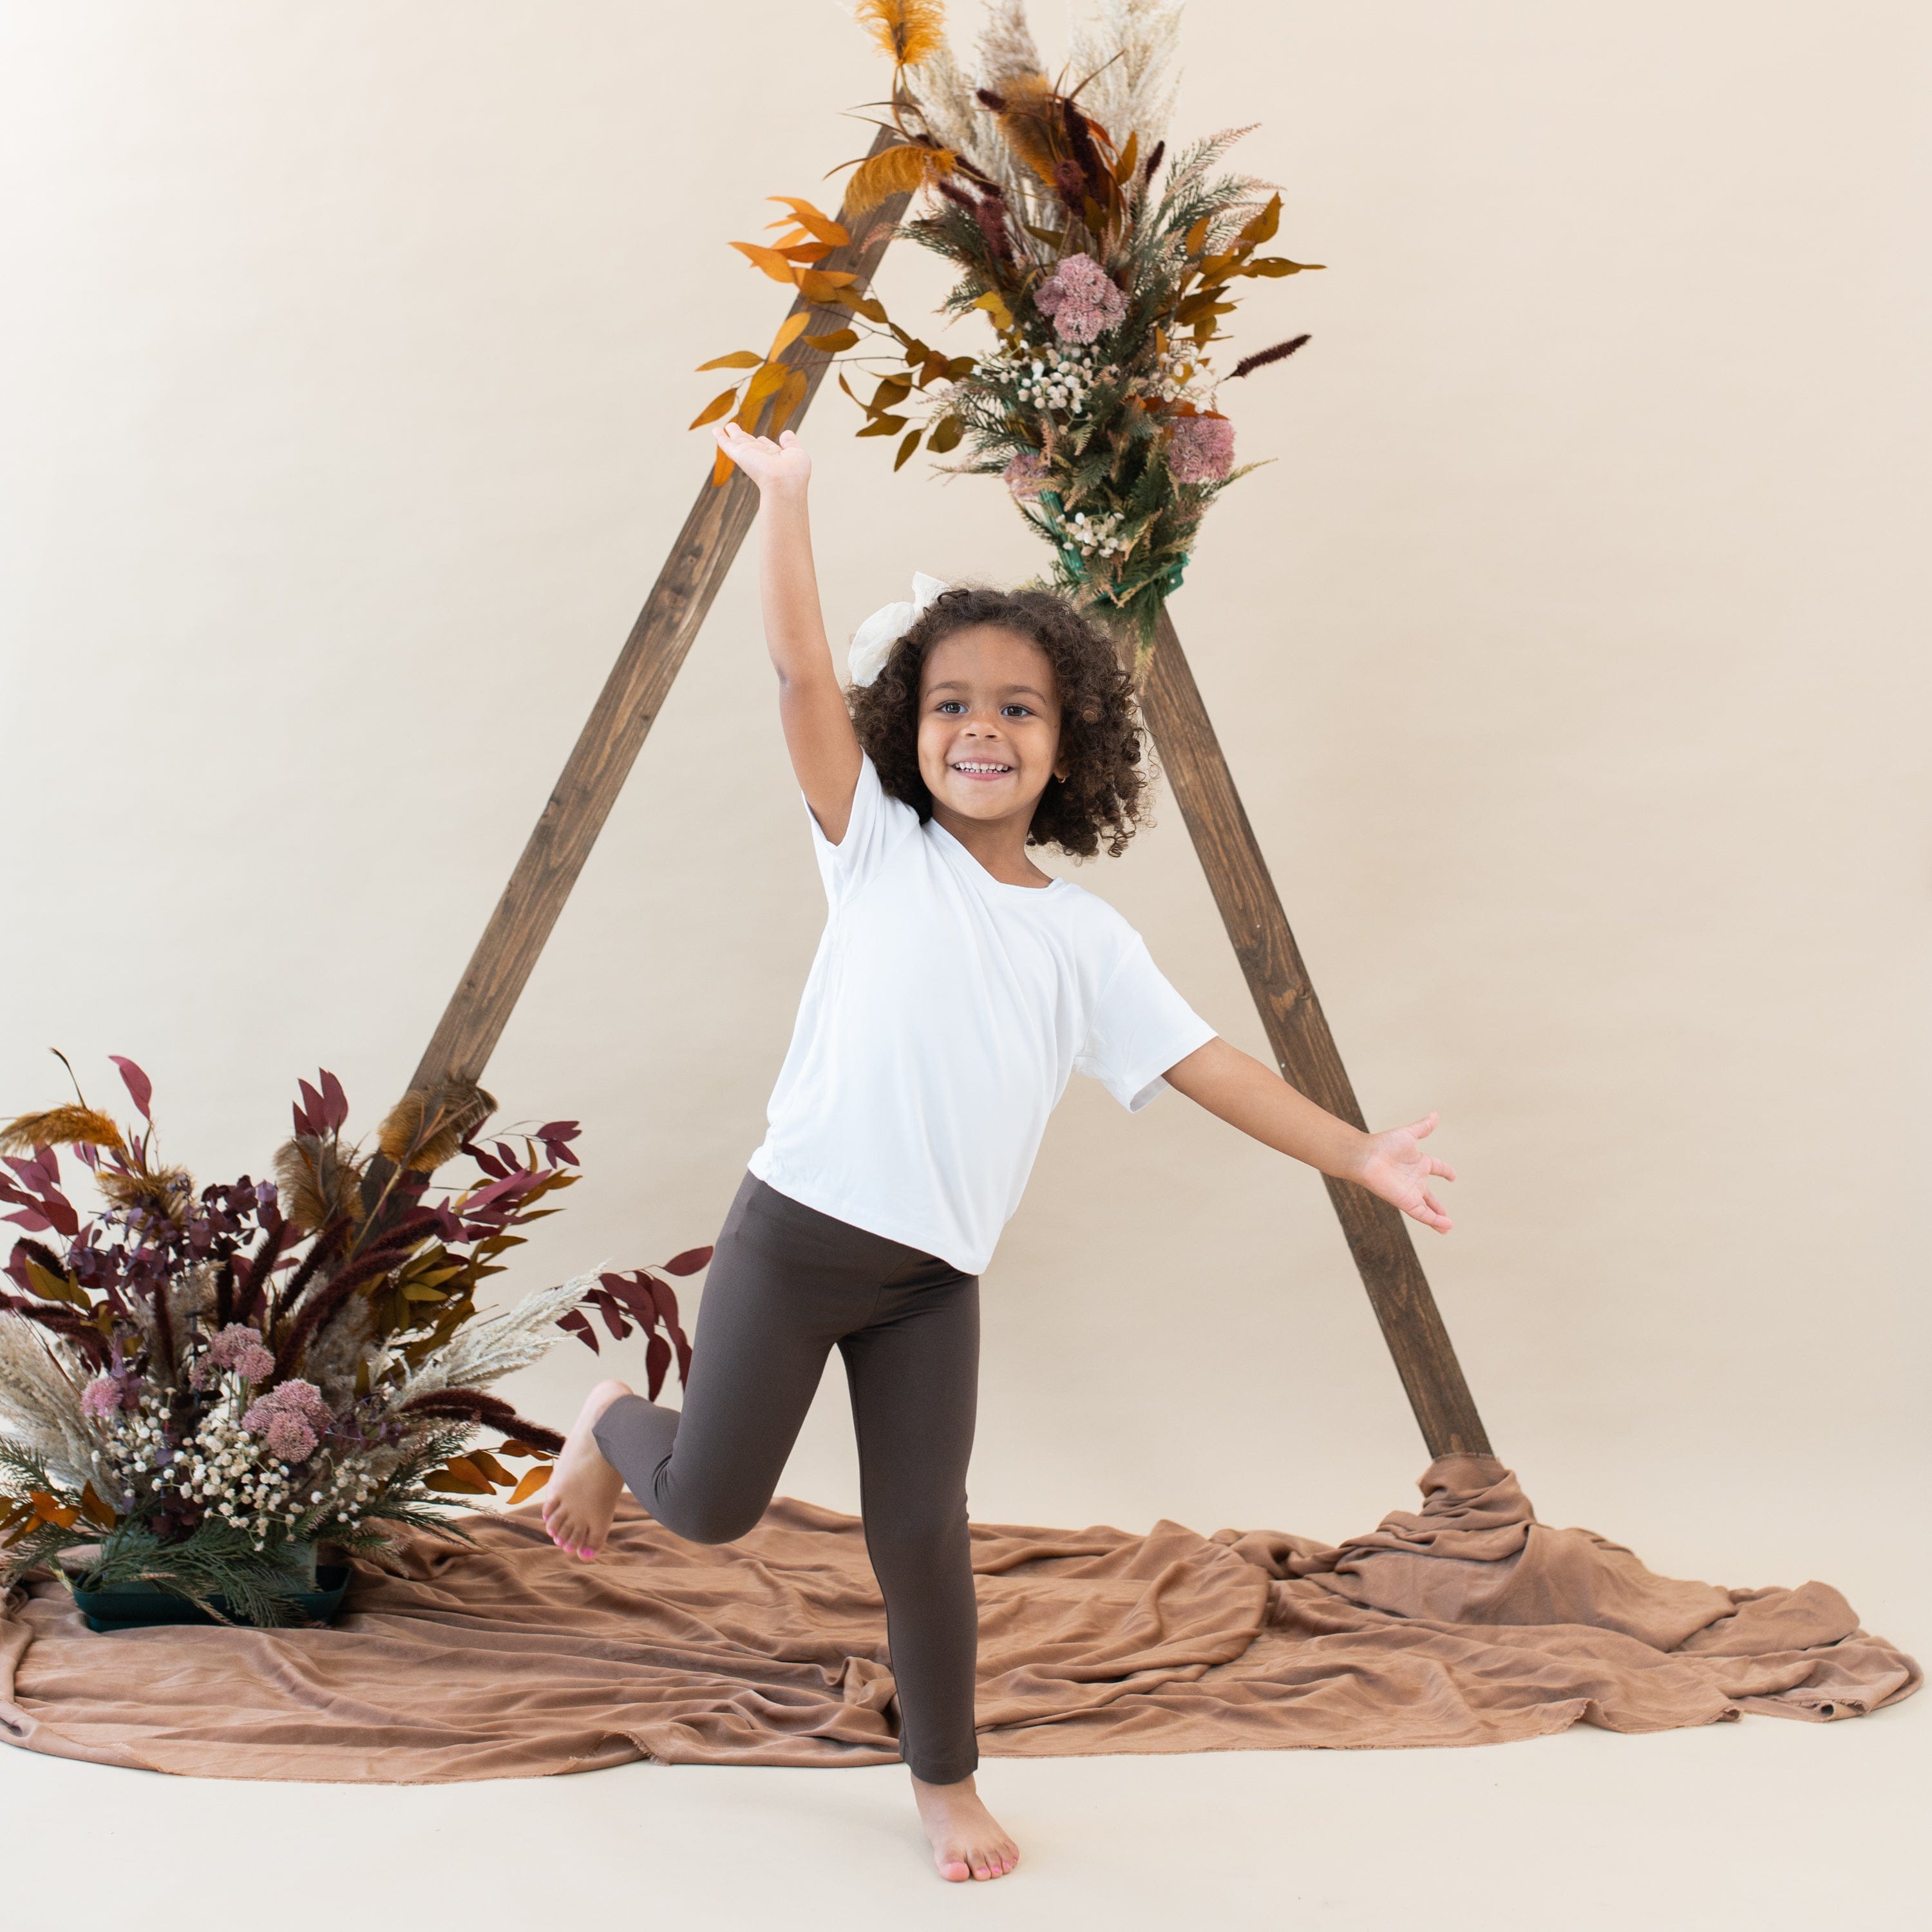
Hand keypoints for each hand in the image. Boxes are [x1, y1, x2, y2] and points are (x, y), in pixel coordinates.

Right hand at [712, 422, 811, 493]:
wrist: (784, 483)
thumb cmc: (795, 473)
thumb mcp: (797, 453)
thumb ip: (791, 443)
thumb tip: (786, 433)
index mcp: (775, 457)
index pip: (767, 447)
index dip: (764, 442)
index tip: (762, 439)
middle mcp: (761, 457)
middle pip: (749, 444)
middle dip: (743, 436)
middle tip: (734, 428)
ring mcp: (749, 456)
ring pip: (737, 443)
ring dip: (731, 434)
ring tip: (726, 426)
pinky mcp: (739, 455)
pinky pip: (727, 444)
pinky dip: (720, 437)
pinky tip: (715, 430)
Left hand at [1351, 1111, 1456, 1233]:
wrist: (1367, 1157)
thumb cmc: (1384, 1144)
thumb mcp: (1408, 1134)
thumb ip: (1423, 1127)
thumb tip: (1435, 1115)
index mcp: (1418, 1162)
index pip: (1436, 1167)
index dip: (1445, 1171)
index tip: (1452, 1176)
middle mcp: (1415, 1179)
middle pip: (1429, 1196)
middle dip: (1437, 1206)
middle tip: (1446, 1214)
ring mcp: (1410, 1191)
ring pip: (1427, 1209)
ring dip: (1438, 1218)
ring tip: (1448, 1227)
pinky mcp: (1405, 1201)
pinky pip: (1422, 1214)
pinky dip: (1434, 1220)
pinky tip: (1445, 1225)